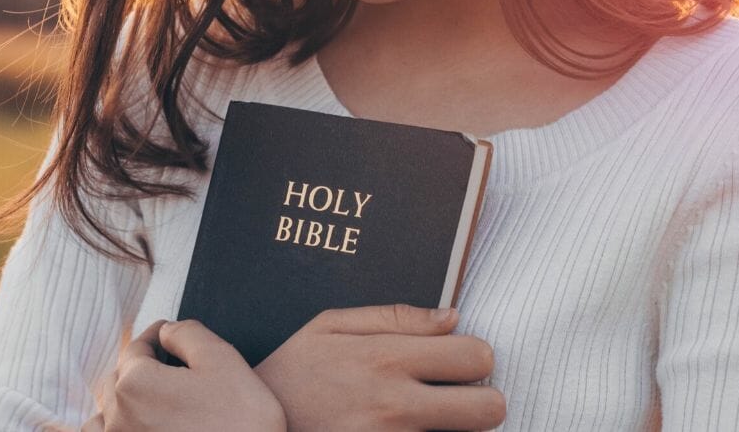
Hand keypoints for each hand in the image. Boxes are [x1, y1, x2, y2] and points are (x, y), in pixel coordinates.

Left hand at [84, 319, 286, 431]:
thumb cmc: (242, 421)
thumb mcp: (222, 360)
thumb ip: (187, 333)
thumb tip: (166, 331)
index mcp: (135, 383)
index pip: (136, 348)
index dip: (154, 335)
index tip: (166, 332)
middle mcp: (119, 417)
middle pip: (119, 378)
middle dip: (141, 365)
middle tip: (167, 363)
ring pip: (107, 413)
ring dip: (124, 400)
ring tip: (150, 397)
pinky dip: (114, 429)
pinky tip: (137, 426)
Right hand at [254, 304, 505, 430]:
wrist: (249, 430)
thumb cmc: (290, 375)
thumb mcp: (327, 327)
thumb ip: (394, 317)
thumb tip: (452, 317)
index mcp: (385, 358)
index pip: (476, 356)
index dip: (475, 359)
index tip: (458, 364)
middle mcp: (395, 405)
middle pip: (489, 408)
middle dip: (482, 402)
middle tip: (457, 400)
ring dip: (453, 430)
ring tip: (423, 421)